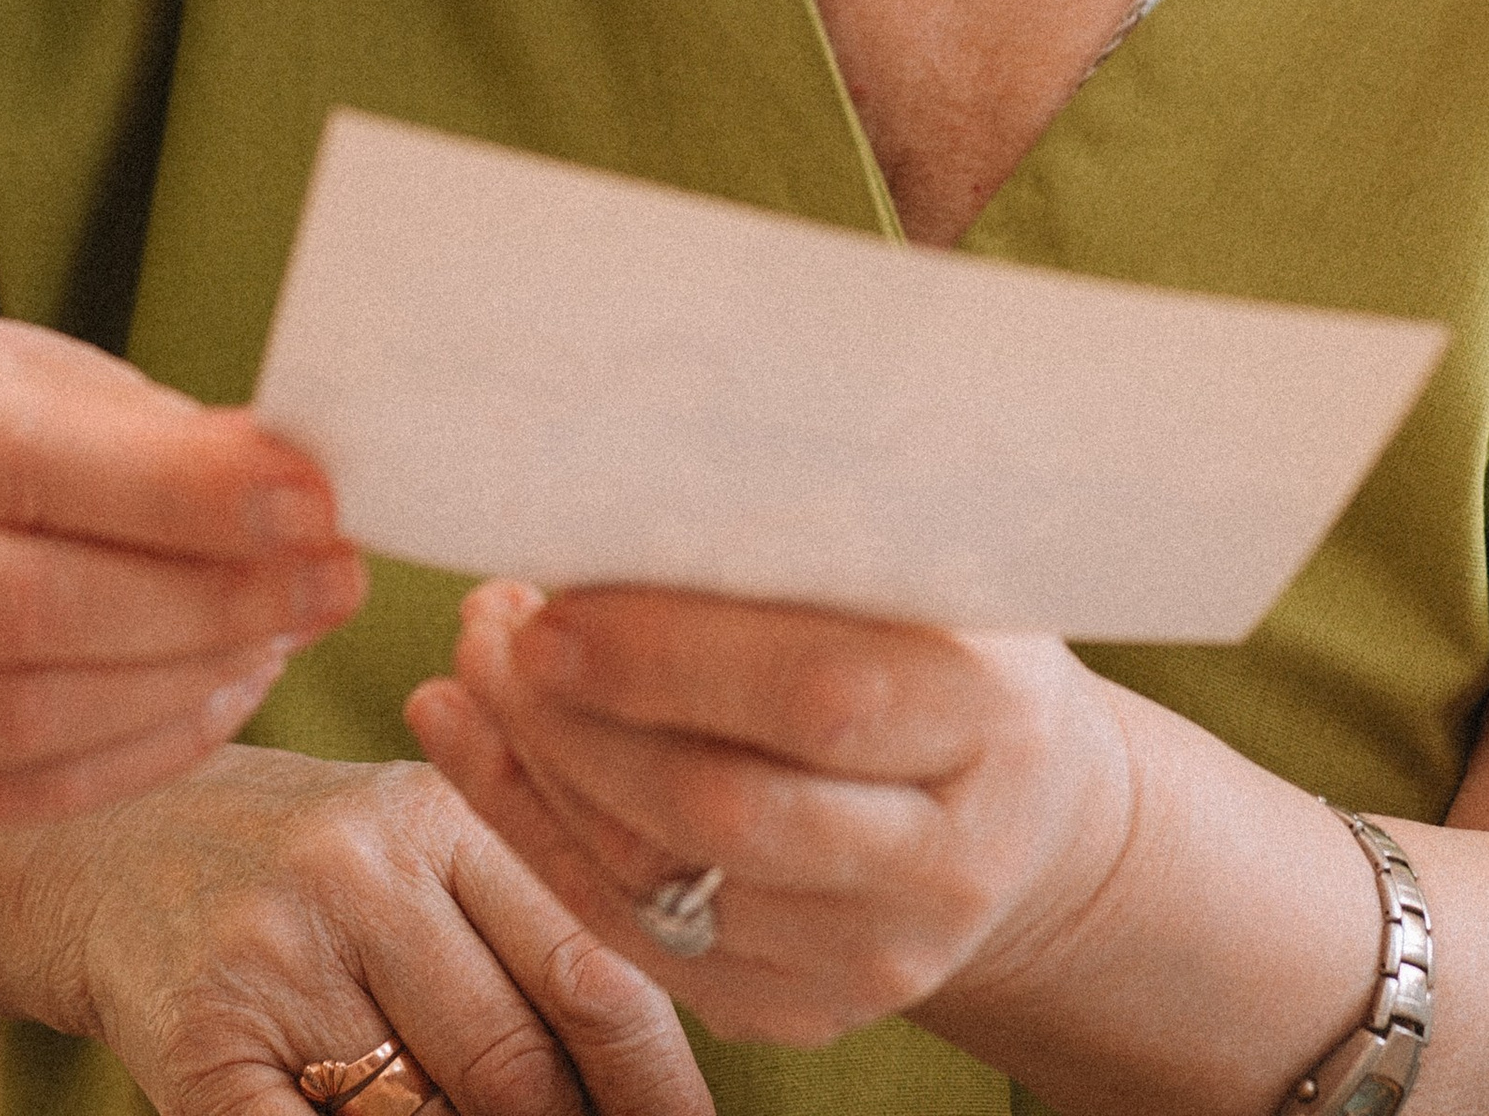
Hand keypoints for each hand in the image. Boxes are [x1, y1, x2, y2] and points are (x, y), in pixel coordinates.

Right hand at [0, 317, 364, 825]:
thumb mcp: (26, 374)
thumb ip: (144, 430)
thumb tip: (295, 482)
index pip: (25, 467)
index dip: (179, 492)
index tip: (309, 498)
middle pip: (24, 609)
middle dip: (204, 599)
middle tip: (331, 576)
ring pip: (20, 720)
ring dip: (185, 683)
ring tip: (287, 631)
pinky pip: (13, 796)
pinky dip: (139, 754)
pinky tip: (224, 693)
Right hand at [0, 745, 714, 1115]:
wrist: (97, 835)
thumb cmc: (297, 861)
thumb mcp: (415, 852)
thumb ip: (523, 932)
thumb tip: (649, 1085)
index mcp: (443, 811)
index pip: (593, 969)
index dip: (658, 1085)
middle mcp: (361, 864)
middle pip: (515, 1064)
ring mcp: (272, 947)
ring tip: (431, 1104)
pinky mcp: (194, 1036)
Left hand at [406, 581, 1130, 1049]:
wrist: (1017, 799)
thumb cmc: (938, 633)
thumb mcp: (913, 559)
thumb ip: (794, 536)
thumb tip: (612, 481)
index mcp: (987, 713)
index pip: (814, 696)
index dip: (667, 658)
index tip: (552, 605)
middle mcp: (946, 858)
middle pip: (721, 809)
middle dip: (576, 724)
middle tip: (489, 633)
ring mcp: (877, 953)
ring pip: (662, 885)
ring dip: (536, 775)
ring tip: (471, 669)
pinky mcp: (807, 1007)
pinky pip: (641, 942)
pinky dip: (541, 842)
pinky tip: (477, 751)